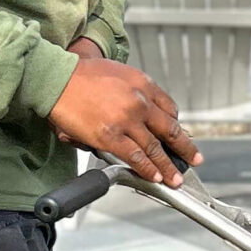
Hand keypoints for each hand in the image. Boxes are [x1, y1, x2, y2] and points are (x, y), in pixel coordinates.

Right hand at [48, 55, 201, 185]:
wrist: (56, 78)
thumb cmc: (81, 75)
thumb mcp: (118, 72)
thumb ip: (133, 91)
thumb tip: (142, 114)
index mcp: (143, 83)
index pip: (169, 108)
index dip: (175, 125)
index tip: (178, 134)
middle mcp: (139, 101)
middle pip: (170, 129)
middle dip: (185, 148)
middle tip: (194, 158)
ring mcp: (126, 121)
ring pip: (155, 148)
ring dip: (169, 166)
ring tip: (176, 178)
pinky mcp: (110, 137)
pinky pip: (136, 158)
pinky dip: (148, 169)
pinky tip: (156, 177)